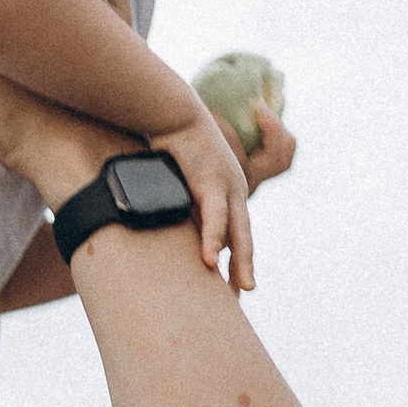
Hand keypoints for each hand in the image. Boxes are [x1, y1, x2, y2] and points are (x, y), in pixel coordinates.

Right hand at [150, 95, 255, 288]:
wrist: (171, 111)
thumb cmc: (169, 143)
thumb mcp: (177, 181)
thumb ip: (179, 205)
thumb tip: (163, 226)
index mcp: (226, 192)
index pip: (235, 232)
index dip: (235, 259)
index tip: (232, 286)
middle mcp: (233, 190)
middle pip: (243, 237)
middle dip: (244, 268)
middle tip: (244, 295)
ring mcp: (227, 185)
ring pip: (238, 231)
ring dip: (241, 261)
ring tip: (242, 287)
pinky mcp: (212, 180)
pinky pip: (215, 216)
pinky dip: (214, 238)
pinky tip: (211, 260)